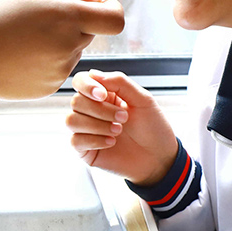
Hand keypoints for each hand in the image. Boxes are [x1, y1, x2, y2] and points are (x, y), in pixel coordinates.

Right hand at [0, 0, 124, 139]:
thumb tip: (96, 0)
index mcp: (69, 17)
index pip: (115, 19)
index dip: (111, 10)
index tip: (97, 6)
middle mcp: (70, 46)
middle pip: (91, 32)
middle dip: (75, 23)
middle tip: (41, 18)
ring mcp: (61, 70)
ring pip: (72, 50)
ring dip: (58, 42)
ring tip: (23, 39)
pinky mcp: (50, 86)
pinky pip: (58, 67)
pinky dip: (45, 60)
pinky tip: (20, 56)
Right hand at [66, 70, 176, 184]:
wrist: (160, 157)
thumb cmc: (153, 127)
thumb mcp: (143, 99)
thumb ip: (119, 82)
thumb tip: (93, 73)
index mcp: (103, 95)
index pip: (80, 81)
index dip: (87, 85)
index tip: (103, 95)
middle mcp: (91, 110)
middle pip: (76, 101)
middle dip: (101, 110)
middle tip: (124, 118)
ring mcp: (86, 130)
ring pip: (71, 120)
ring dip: (96, 125)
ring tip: (118, 131)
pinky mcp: (85, 150)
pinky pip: (75, 141)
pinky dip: (94, 140)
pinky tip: (112, 142)